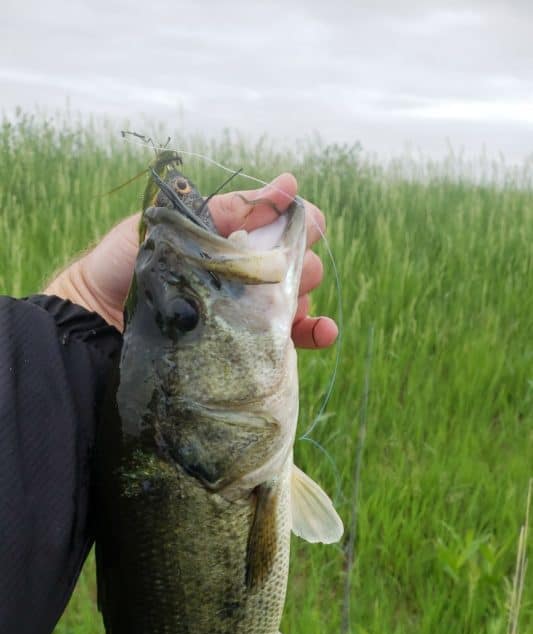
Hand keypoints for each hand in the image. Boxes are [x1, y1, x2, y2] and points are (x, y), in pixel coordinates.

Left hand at [45, 173, 337, 348]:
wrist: (93, 326)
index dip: (297, 220)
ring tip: (298, 300)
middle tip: (291, 266)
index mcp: (223, 242)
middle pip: (291, 263)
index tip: (304, 218)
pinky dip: (316, 333)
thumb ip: (226, 210)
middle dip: (299, 259)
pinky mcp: (246, 352)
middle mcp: (238, 278)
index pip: (276, 226)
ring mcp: (244, 316)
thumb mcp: (174, 227)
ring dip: (306, 295)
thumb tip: (287, 184)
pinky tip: (323, 331)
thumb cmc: (120, 268)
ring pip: (296, 299)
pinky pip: (292, 342)